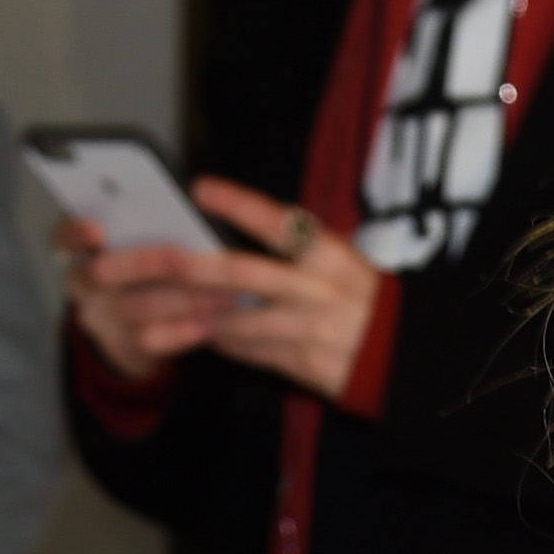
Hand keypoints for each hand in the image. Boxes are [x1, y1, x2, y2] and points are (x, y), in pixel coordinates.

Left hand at [57, 185, 384, 405]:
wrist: (403, 360)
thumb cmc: (368, 301)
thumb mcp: (343, 261)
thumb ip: (298, 247)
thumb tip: (238, 228)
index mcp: (328, 256)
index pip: (279, 223)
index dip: (239, 206)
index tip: (201, 190)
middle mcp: (315, 290)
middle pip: (241, 274)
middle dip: (190, 268)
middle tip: (158, 262)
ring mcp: (306, 330)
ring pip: (236, 321)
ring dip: (191, 321)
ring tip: (150, 320)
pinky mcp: (300, 364)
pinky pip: (250, 352)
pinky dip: (221, 343)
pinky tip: (193, 337)